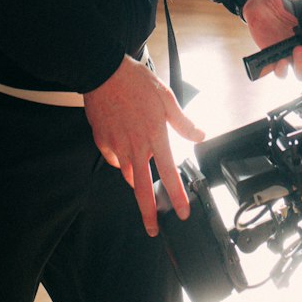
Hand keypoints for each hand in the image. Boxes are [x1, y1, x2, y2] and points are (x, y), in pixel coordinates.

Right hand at [84, 56, 205, 236]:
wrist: (102, 73)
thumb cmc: (134, 82)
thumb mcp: (166, 97)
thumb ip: (183, 122)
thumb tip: (198, 135)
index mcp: (154, 136)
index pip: (169, 174)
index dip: (176, 196)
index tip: (182, 212)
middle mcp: (135, 147)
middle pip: (142, 190)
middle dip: (149, 214)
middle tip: (153, 228)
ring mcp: (117, 146)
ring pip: (128, 174)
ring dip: (137, 180)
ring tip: (143, 177)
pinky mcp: (102, 141)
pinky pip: (114, 159)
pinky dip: (120, 160)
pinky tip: (124, 151)